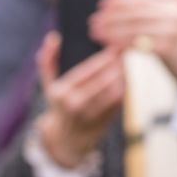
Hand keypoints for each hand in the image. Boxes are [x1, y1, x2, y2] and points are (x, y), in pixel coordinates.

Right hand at [34, 34, 123, 167]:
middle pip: (104, 80)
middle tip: (126, 50)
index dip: (103, 58)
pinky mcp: (107, 119)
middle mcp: (76, 105)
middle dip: (117, 64)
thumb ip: (48, 60)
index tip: (114, 47)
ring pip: (115, 90)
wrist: (67, 139)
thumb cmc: (60, 104)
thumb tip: (53, 36)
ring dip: (124, 74)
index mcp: (62, 93)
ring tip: (128, 61)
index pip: (87, 71)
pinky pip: (120, 99)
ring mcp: (92, 114)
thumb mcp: (49, 85)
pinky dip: (126, 86)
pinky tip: (128, 75)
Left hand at [90, 0, 176, 83]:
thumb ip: (153, 16)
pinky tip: (110, 46)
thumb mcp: (173, 26)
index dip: (119, 0)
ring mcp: (173, 29)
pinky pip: (139, 43)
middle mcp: (174, 13)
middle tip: (92, 22)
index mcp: (174, 5)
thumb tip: (121, 11)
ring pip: (134, 27)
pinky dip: (122, 44)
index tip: (102, 5)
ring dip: (111, 30)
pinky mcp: (169, 46)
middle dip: (111, 17)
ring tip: (95, 34)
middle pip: (135, 12)